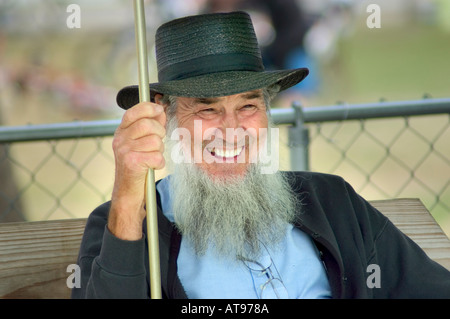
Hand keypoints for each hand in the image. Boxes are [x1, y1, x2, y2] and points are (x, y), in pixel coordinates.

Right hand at [108, 101, 165, 239]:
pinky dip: (159, 163)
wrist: (127, 192)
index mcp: (121, 132)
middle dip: (159, 133)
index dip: (149, 108)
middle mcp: (120, 139)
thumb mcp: (140, 143)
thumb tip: (160, 109)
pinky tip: (151, 167)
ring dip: (160, 150)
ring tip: (152, 157)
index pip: (133, 112)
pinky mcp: (132, 163)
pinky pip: (157, 156)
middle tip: (157, 144)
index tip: (159, 110)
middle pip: (148, 125)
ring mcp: (124, 151)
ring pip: (155, 141)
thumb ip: (150, 125)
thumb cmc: (137, 166)